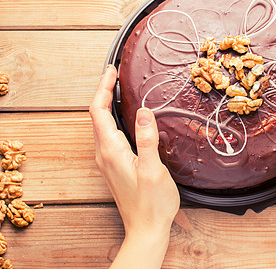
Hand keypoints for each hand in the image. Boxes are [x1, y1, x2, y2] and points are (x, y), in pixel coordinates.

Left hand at [89, 64, 179, 238]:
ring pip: (101, 126)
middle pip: (96, 116)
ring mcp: (108, 161)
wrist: (146, 229)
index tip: (111, 72)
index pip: (98, 112)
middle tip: (114, 75)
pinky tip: (123, 118)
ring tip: (116, 90)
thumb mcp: (153, 170)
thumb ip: (147, 140)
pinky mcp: (114, 166)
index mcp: (111, 152)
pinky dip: (112, 119)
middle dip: (103, 92)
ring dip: (106, 105)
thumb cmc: (152, 204)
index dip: (103, 89)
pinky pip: (107, 136)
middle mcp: (104, 155)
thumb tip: (145, 112)